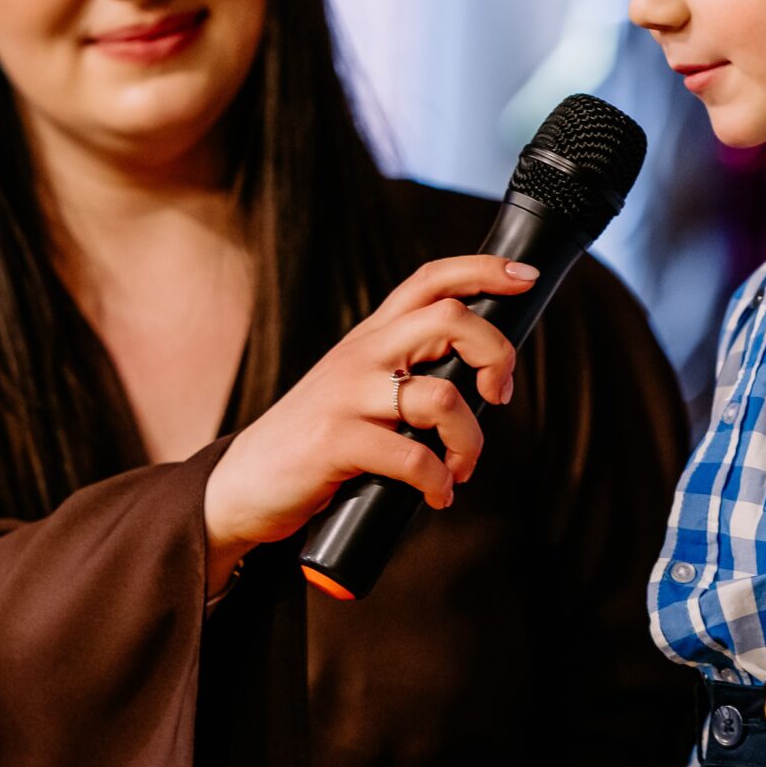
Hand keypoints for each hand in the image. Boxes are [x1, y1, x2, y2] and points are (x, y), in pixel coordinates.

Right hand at [203, 256, 535, 587]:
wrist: (241, 485)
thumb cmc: (311, 442)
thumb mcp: (354, 389)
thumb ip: (402, 373)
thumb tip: (479, 381)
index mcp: (369, 338)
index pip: (429, 280)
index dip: (481, 270)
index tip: (524, 277)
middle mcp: (360, 355)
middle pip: (450, 319)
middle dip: (496, 355)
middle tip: (498, 397)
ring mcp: (346, 396)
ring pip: (442, 397)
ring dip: (469, 441)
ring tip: (458, 468)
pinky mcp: (335, 442)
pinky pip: (413, 457)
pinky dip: (437, 482)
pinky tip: (435, 496)